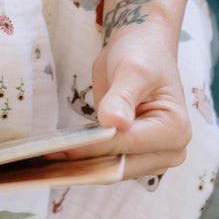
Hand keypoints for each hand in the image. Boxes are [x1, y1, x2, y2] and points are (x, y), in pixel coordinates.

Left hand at [49, 20, 190, 179]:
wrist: (142, 48)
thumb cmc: (142, 54)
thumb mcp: (132, 70)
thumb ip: (121, 98)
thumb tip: (114, 123)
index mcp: (175, 130)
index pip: (126, 145)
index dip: (92, 146)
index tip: (60, 148)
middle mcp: (169, 151)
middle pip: (119, 165)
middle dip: (84, 163)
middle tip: (44, 158)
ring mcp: (150, 156)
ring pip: (110, 170)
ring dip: (79, 166)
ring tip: (44, 160)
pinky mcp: (132, 155)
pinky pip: (105, 163)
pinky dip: (83, 160)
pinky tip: (56, 154)